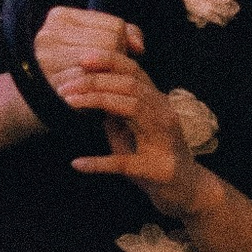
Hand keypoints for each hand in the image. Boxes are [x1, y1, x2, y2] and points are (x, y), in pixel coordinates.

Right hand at [27, 3, 144, 112]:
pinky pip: (92, 82)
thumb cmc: (75, 67)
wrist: (41, 101)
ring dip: (109, 74)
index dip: (123, 44)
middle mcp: (50, 33)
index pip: (115, 26)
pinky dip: (99, 89)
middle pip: (112, 42)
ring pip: (104, 62)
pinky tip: (93, 93)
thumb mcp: (94, 42)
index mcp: (60, 16)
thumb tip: (139, 47)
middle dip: (117, 59)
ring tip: (100, 81)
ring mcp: (48, 58)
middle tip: (108, 72)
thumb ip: (124, 34)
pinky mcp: (52, 81)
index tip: (114, 56)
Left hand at [37, 8, 202, 215]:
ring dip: (97, 101)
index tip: (81, 59)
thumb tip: (89, 95)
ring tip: (69, 103)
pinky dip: (99, 162)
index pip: (135, 72)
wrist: (186, 192)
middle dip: (95, 81)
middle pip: (130, 86)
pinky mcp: (156, 169)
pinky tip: (78, 163)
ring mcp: (164, 140)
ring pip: (132, 109)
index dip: (109, 61)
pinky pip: (124, 163)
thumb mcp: (132, 131)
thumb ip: (115, 113)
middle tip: (64, 86)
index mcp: (157, 103)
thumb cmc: (154, 158)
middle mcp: (164, 115)